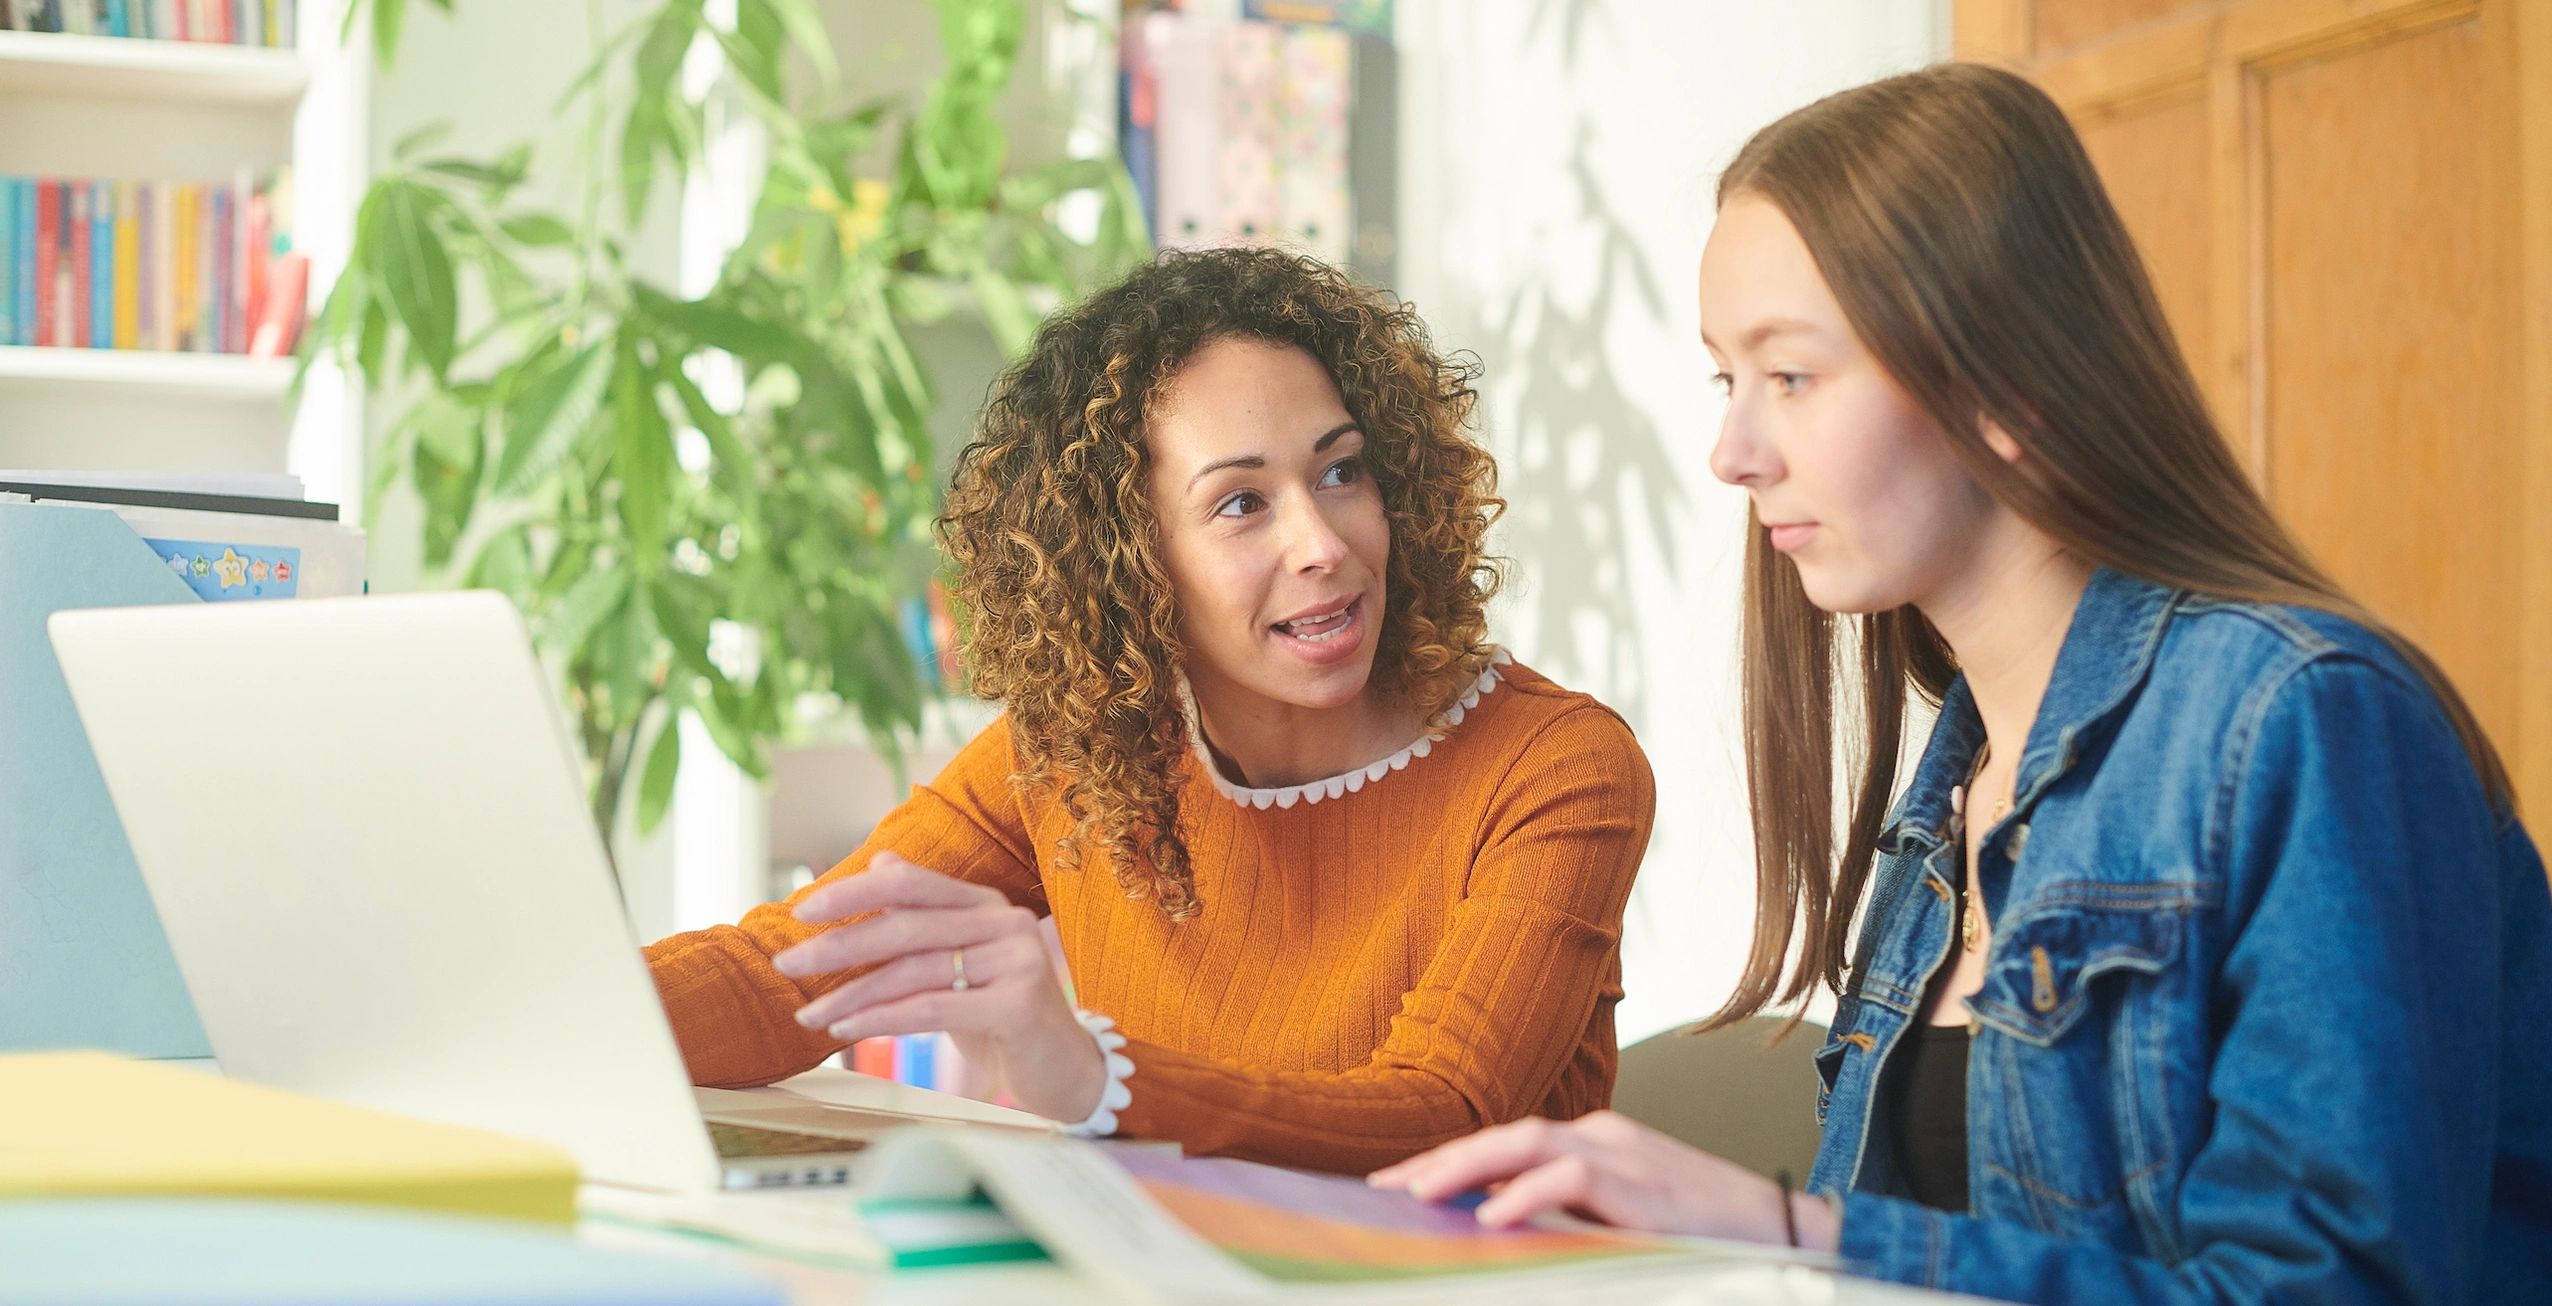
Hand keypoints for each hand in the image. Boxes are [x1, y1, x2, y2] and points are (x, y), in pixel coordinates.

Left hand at [771, 853, 1104, 1125]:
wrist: (1067, 1073)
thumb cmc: (1002, 1018)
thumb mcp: (960, 964)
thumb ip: (923, 919)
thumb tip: (879, 863)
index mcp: (987, 904)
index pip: (912, 884)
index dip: (855, 892)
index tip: (803, 910)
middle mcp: (1005, 921)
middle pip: (906, 926)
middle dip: (839, 946)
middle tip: (787, 964)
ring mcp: (1016, 960)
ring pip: (913, 972)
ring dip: (850, 996)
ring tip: (809, 1015)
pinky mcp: (1017, 1004)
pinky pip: (931, 1009)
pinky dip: (880, 1020)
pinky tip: (846, 1031)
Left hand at [1366, 1112, 1838, 1250]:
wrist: (1787, 1233)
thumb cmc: (1705, 1236)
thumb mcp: (1625, 1221)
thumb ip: (1569, 1217)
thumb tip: (1497, 1232)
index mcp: (1597, 1142)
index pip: (1509, 1144)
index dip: (1452, 1163)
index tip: (1399, 1185)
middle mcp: (1604, 1136)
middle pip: (1506, 1135)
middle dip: (1441, 1160)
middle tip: (1386, 1188)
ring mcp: (1626, 1154)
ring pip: (1528, 1142)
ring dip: (1467, 1166)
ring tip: (1419, 1195)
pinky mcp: (1644, 1184)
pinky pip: (1572, 1177)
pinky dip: (1526, 1193)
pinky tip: (1490, 1216)